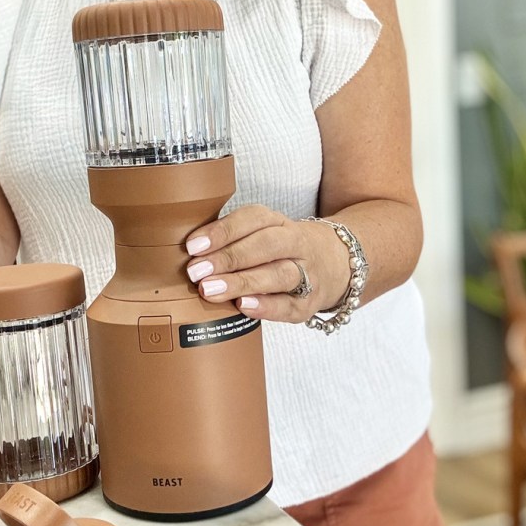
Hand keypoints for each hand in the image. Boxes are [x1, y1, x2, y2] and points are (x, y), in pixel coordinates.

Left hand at [184, 206, 350, 322]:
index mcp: (279, 223)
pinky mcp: (308, 304)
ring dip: (242, 282)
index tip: (193, 246)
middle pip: (265, 246)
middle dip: (227, 258)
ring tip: (210, 290)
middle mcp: (296, 244)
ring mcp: (306, 274)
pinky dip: (266, 306)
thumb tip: (188, 254)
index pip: (252, 219)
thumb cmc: (281, 250)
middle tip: (195, 272)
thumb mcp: (262, 233)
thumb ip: (230, 240)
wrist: (337, 265)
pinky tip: (242, 306)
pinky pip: (288, 305)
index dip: (222, 232)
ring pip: (277, 275)